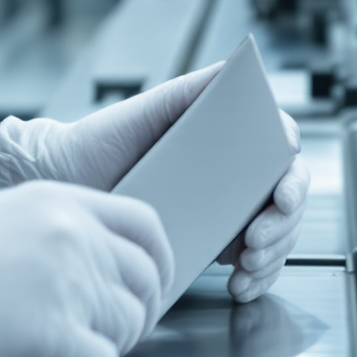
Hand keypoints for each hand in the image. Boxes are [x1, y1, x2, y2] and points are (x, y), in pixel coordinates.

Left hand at [0, 67, 311, 303]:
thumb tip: (234, 70)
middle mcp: (237, 170)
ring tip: (248, 267)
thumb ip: (190, 91)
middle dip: (283, 225)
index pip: (281, 150)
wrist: (64, 183)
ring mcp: (228, 208)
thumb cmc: (103, 141)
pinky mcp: (213, 243)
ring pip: (277, 234)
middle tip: (256, 242)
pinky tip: (239, 286)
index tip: (281, 197)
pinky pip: (252, 265)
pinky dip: (255, 279)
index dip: (293, 176)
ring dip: (274, 255)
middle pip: (287, 197)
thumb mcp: (147, 110)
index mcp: (229, 135)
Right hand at [0, 181, 174, 356]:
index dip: (157, 261)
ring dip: (116, 344)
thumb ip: (54, 229)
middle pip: (145, 279)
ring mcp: (68, 284)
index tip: (151, 283)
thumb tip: (89, 263)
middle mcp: (74, 237)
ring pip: (130, 324)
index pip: (145, 226)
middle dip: (139, 310)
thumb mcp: (3, 216)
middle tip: (120, 329)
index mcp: (63, 201)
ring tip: (87, 352)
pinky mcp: (54, 333)